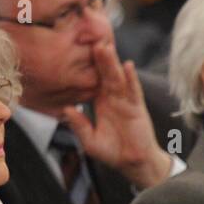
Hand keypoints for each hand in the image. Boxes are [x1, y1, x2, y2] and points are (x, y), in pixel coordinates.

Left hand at [62, 40, 170, 189]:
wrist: (133, 163)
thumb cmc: (112, 151)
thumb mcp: (90, 140)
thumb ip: (79, 125)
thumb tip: (66, 109)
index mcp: (100, 102)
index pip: (92, 80)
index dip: (86, 66)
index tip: (77, 51)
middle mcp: (113, 97)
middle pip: (104, 74)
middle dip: (99, 58)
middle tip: (92, 40)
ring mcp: (126, 101)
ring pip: (118, 78)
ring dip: (112, 63)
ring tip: (106, 47)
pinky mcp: (137, 107)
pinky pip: (134, 91)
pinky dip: (131, 78)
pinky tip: (127, 66)